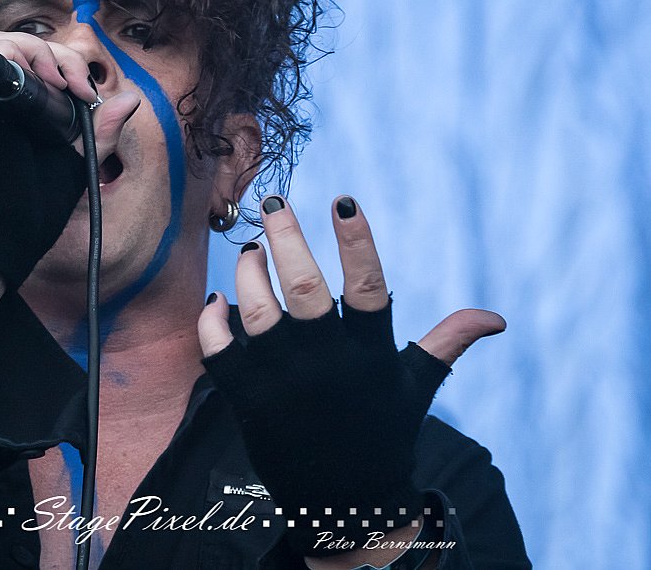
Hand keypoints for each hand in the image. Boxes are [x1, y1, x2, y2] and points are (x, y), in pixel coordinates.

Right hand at [0, 32, 139, 287]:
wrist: (1, 232)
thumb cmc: (33, 207)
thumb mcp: (77, 161)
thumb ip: (102, 131)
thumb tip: (130, 99)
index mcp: (31, 112)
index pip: (48, 66)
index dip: (73, 67)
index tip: (88, 94)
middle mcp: (6, 100)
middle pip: (29, 47)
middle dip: (62, 57)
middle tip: (78, 86)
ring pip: (5, 42)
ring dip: (37, 50)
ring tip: (59, 80)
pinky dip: (13, 51)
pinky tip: (40, 77)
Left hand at [197, 195, 505, 554]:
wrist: (344, 506)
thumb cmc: (383, 434)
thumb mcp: (416, 388)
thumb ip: (447, 344)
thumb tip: (496, 318)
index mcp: (371, 356)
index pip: (368, 287)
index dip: (358, 242)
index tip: (345, 201)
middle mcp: (326, 365)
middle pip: (302, 287)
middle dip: (286, 237)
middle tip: (274, 203)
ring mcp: (283, 383)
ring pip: (256, 311)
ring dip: (248, 272)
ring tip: (251, 250)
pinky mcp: (247, 401)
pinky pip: (218, 351)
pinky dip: (212, 321)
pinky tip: (217, 301)